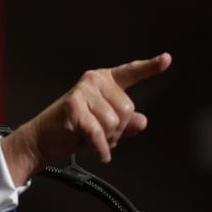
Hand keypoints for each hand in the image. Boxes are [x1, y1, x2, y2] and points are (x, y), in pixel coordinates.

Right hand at [1, 53, 171, 184]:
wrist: (44, 140)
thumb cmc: (75, 130)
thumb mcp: (106, 128)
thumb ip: (127, 124)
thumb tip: (142, 121)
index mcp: (104, 82)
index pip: (131, 73)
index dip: (151, 67)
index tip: (167, 59)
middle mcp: (94, 81)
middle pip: (127, 109)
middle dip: (118, 130)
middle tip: (99, 133)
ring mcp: (83, 91)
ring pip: (115, 123)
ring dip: (107, 139)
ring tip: (90, 137)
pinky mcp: (74, 106)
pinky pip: (99, 133)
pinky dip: (100, 148)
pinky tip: (97, 152)